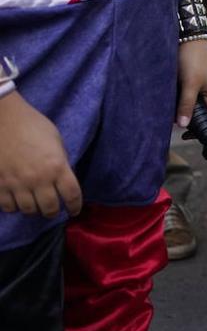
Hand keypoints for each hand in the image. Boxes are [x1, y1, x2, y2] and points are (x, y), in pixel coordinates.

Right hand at [0, 92, 82, 217]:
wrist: (4, 119)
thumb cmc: (33, 126)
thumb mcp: (56, 141)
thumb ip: (60, 162)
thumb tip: (61, 179)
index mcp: (57, 167)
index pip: (72, 195)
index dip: (75, 206)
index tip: (74, 210)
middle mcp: (38, 179)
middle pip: (49, 208)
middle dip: (53, 211)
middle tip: (53, 209)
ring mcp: (16, 184)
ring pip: (28, 210)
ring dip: (34, 210)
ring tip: (35, 205)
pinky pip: (8, 206)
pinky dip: (14, 207)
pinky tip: (17, 201)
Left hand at [176, 38, 206, 128]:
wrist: (188, 37)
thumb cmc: (192, 59)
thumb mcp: (190, 84)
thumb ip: (187, 105)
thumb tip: (184, 126)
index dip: (200, 130)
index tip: (184, 136)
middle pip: (202, 114)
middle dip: (189, 120)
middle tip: (173, 124)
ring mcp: (201, 86)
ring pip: (193, 105)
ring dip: (183, 110)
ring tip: (169, 114)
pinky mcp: (192, 80)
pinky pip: (187, 96)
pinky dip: (180, 100)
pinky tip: (169, 100)